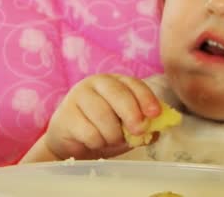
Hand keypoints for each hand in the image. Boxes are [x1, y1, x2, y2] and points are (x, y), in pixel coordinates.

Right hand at [43, 74, 161, 160]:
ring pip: (104, 116)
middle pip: (118, 94)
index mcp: (115, 81)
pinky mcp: (66, 115)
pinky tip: (94, 142)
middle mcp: (95, 83)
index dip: (146, 98)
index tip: (155, 114)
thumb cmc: (104, 129)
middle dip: (132, 114)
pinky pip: (89, 132)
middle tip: (138, 131)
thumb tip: (158, 129)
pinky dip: (97, 142)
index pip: (133, 84)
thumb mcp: (127, 127)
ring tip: (110, 139)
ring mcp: (78, 96)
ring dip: (113, 135)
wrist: (72, 142)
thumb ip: (144, 125)